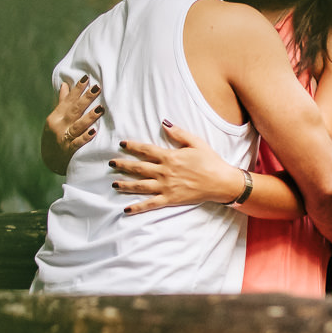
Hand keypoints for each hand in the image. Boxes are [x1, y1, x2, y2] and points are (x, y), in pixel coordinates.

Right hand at [40, 77, 102, 173]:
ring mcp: (63, 138)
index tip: (86, 78)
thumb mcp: (55, 119)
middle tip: (97, 87)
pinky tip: (94, 131)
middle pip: (74, 110)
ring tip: (100, 108)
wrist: (49, 161)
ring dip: (89, 117)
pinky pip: (78, 143)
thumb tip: (65, 84)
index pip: (68, 100)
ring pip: (78, 125)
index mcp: (55, 116)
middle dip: (86, 98)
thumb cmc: (54, 136)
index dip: (77, 89)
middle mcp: (59, 126)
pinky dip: (85, 137)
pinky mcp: (69, 151)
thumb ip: (62, 103)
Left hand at [110, 121, 242, 214]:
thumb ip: (178, 133)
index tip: (122, 144)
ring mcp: (166, 187)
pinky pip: (150, 204)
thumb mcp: (195, 142)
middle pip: (139, 168)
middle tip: (110, 163)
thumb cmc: (210, 161)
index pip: (146, 150)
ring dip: (125, 184)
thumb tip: (164, 123)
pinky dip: (137, 207)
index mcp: (169, 157)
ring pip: (140, 186)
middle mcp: (164, 172)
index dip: (132, 146)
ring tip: (113, 183)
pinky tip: (126, 209)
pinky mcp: (170, 199)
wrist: (221, 182)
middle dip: (123, 165)